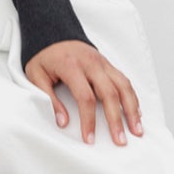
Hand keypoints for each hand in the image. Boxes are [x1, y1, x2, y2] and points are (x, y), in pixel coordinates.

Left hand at [25, 40, 143, 145]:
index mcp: (72, 66)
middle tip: (120, 140)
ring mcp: (102, 63)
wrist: (52, 32)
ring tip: (137, 130)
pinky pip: (124, 81)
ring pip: (123, 86)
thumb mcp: (36, 76)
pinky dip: (132, 97)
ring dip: (132, 109)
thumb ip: (49, 99)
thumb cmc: (44, 56)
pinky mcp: (108, 64)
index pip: (86, 97)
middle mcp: (92, 63)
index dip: (89, 120)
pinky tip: (136, 113)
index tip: (89, 138)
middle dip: (117, 119)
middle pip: (110, 93)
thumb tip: (62, 122)